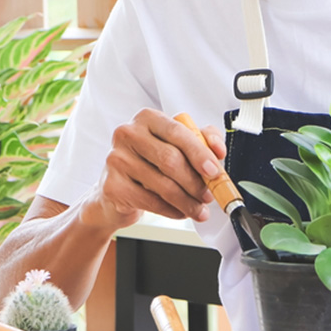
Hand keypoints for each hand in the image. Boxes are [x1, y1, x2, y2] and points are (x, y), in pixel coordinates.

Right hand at [89, 108, 226, 228]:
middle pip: (170, 159)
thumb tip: (218, 150)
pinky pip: (151, 201)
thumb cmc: (151, 162)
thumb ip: (202, 140)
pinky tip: (180, 212)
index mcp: (147, 118)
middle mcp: (128, 134)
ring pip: (163, 184)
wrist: (119, 189)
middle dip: (195, 182)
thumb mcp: (177, 144)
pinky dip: (171, 210)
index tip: (214, 171)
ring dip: (187, 201)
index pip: (177, 132)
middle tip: (209, 195)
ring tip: (198, 208)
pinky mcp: (112, 185)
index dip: (199, 153)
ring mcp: (117, 159)